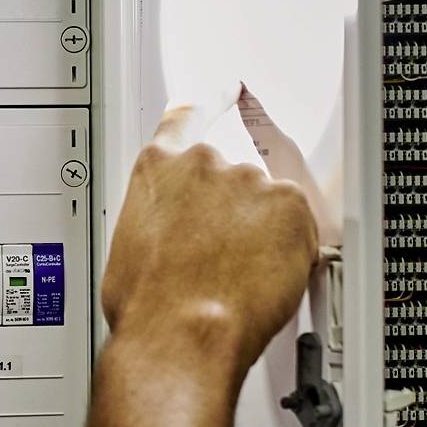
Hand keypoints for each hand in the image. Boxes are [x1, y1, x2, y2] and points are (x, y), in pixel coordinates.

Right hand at [102, 91, 318, 378]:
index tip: (228, 92)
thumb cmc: (148, 304)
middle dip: (234, 211)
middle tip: (224, 256)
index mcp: (158, 168)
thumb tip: (167, 234)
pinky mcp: (289, 204)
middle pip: (234, 175)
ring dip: (261, 233)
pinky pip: (298, 223)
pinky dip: (290, 247)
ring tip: (238, 276)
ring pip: (267, 204)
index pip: (187, 116)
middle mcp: (204, 164)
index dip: (212, 101)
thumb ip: (156, 219)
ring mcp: (249, 181)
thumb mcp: (128, 248)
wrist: (180, 334)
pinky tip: (263, 276)